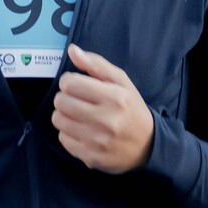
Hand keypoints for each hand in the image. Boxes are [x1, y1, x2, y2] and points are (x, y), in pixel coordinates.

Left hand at [52, 45, 154, 173]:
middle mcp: (106, 120)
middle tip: (77, 100)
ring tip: (78, 115)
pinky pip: (63, 139)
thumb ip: (96, 64)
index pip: (70, 84)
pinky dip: (68, 133)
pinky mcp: (91, 157)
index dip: (69, 82)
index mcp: (115, 97)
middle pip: (60, 102)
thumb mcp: (121, 82)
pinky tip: (81, 131)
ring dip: (64, 115)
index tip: (77, 85)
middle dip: (65, 98)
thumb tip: (72, 50)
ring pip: (58, 120)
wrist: (149, 146)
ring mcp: (97, 141)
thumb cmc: (131, 109)